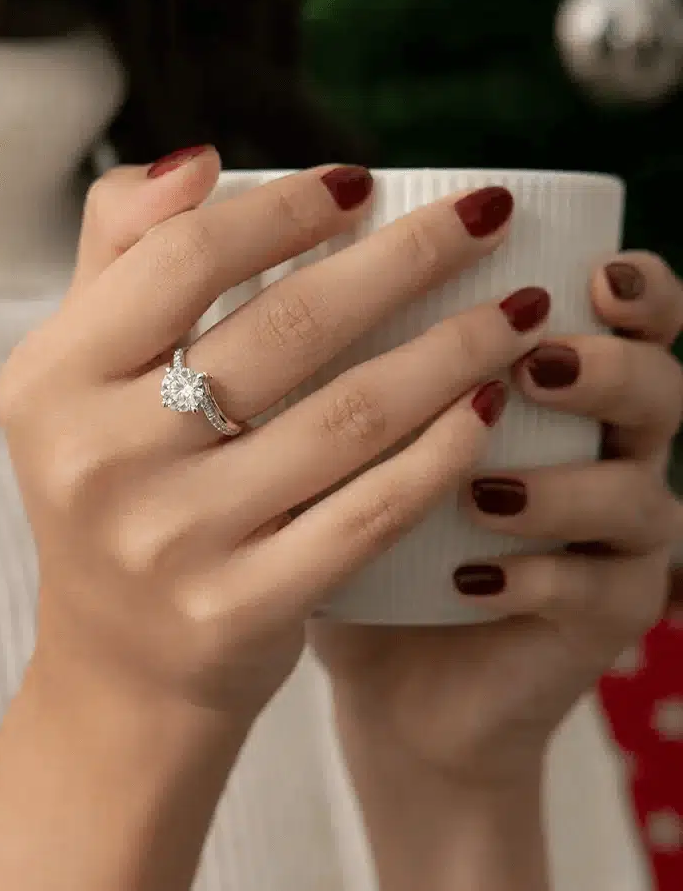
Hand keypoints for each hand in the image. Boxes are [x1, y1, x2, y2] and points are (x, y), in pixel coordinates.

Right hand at [0, 149, 549, 725]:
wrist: (117, 658)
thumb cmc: (109, 482)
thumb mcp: (74, 368)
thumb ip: (119, 250)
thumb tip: (198, 161)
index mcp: (53, 380)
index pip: (181, 258)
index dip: (284, 209)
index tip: (362, 182)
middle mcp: (101, 458)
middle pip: (286, 328)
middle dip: (407, 257)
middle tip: (484, 215)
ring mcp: (171, 542)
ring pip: (346, 417)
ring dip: (452, 350)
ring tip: (516, 309)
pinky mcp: (240, 609)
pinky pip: (366, 514)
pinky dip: (439, 453)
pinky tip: (487, 406)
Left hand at [313, 252, 682, 788]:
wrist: (389, 664)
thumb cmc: (365, 526)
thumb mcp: (351, 438)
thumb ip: (351, 364)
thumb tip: (289, 273)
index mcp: (560, 393)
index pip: (629, 322)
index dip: (637, 289)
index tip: (594, 272)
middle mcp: (605, 453)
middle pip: (658, 390)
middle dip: (609, 370)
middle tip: (535, 367)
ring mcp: (616, 541)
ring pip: (634, 494)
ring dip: (560, 488)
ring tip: (481, 493)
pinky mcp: (605, 618)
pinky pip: (594, 590)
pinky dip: (535, 577)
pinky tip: (470, 580)